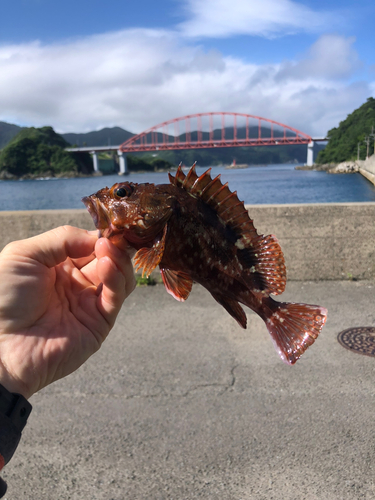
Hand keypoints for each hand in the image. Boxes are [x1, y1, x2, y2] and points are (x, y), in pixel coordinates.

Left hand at [0, 226, 134, 398]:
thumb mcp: (25, 254)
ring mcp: (89, 303)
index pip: (91, 245)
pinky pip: (115, 297)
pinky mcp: (99, 323)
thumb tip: (97, 237)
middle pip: (110, 260)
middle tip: (113, 237)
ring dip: (119, 260)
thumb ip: (62, 239)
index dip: (101, 235)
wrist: (1, 345)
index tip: (109, 225)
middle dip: (114, 245)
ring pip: (120, 278)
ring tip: (108, 250)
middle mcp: (78, 283)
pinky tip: (107, 264)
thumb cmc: (4, 297)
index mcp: (60, 266)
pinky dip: (117, 278)